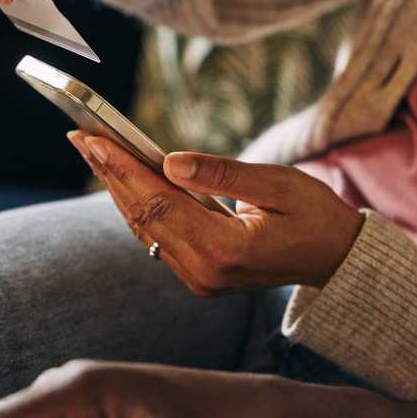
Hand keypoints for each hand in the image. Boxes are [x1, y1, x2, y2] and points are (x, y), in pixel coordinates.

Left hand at [68, 131, 361, 292]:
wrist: (337, 260)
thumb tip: (168, 161)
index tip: (94, 139)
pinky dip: (138, 206)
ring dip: (118, 189)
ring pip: (144, 230)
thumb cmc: (315, 216)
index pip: (159, 204)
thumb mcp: (278, 184)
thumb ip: (221, 175)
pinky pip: (157, 238)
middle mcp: (204, 272)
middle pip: (142, 218)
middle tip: (80, 138)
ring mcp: (199, 279)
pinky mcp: (199, 276)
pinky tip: (123, 178)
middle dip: (110, 174)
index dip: (123, 169)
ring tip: (94, 152)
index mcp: (225, 250)